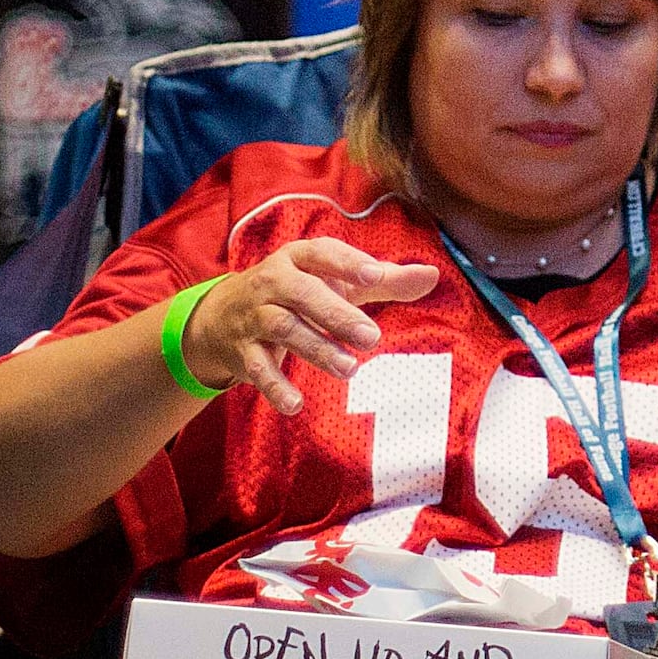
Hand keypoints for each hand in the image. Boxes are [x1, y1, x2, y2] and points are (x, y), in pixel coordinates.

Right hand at [180, 239, 440, 416]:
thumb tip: (434, 275)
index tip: (374, 275)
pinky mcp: (244, 350)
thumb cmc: (297, 292)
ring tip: (349, 369)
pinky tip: (295, 404)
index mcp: (299, 258)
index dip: (347, 263)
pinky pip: (257, 368)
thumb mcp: (337, 281)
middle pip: (303, 294)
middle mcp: (274, 281)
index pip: (323, 253)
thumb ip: (385, 280)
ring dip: (316, 348)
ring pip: (283, 328)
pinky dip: (274, 386)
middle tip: (371, 337)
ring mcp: (255, 316)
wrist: (223, 316)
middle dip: (336, 314)